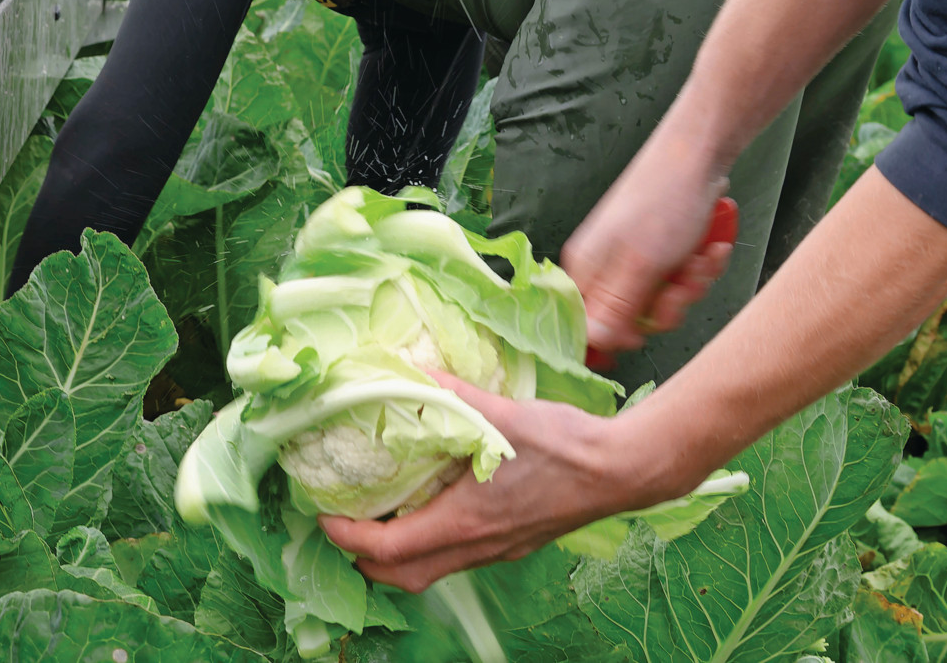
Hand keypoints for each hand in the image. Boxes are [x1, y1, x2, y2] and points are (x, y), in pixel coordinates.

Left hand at [319, 376, 672, 592]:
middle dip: (364, 560)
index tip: (323, 516)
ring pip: (432, 572)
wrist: (623, 469)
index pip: (389, 550)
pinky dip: (428, 546)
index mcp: (466, 521)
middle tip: (343, 522)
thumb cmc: (566, 445)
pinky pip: (457, 559)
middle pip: (404, 577)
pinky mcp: (514, 544)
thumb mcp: (503, 413)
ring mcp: (499, 550)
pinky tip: (428, 509)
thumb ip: (452, 393)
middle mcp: (479, 546)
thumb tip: (409, 369)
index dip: (348, 538)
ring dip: (396, 557)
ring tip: (377, 517)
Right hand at [563, 121, 738, 357]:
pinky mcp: (663, 254)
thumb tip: (591, 344)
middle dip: (670, 304)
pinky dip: (701, 267)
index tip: (643, 330)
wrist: (699, 156)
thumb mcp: (641, 263)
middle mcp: (606, 267)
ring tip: (699, 255)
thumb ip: (616, 307)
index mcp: (586, 269)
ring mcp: (636, 261)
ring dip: (692, 283)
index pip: (589, 328)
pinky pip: (682, 282)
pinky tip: (709, 246)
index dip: (619, 335)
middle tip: (681, 281)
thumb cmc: (665, 201)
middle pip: (635, 320)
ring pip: (665, 303)